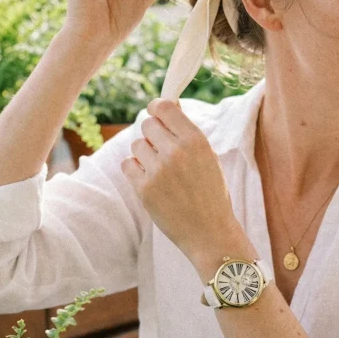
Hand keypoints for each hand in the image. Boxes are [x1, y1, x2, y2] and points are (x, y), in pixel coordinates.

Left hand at [121, 98, 238, 259]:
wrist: (210, 232)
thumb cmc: (211, 193)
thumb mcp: (208, 157)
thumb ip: (187, 132)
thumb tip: (167, 105)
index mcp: (196, 140)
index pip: (164, 107)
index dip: (157, 108)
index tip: (158, 115)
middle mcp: (176, 152)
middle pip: (147, 124)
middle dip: (153, 134)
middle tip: (163, 150)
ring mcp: (158, 170)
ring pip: (137, 145)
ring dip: (145, 153)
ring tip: (160, 169)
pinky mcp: (144, 188)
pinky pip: (127, 164)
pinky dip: (135, 170)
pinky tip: (150, 179)